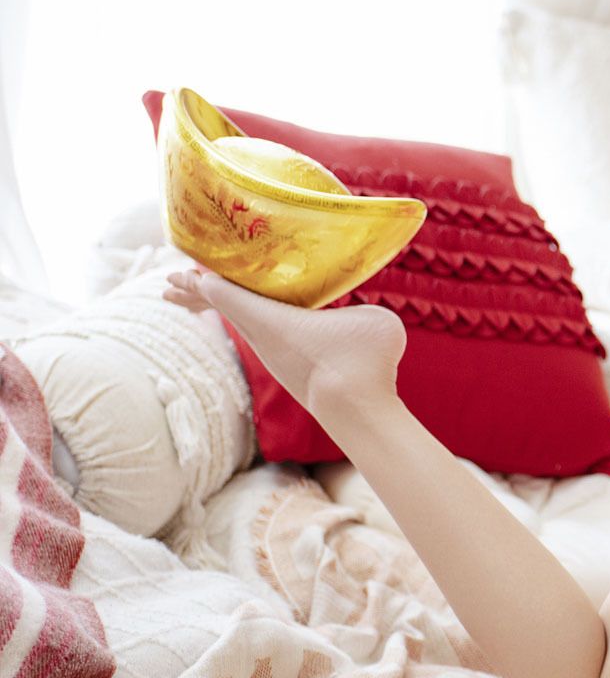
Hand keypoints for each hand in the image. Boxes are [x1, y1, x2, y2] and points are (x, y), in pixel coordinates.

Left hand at [162, 269, 406, 420]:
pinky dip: (245, 321)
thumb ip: (363, 308)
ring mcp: (274, 354)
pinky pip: (258, 334)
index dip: (199, 278)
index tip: (180, 270)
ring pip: (237, 322)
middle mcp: (262, 336)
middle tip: (170, 284)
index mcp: (268, 317)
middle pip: (218, 307)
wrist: (357, 408)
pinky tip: (256, 321)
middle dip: (193, 292)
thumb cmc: (362, 358)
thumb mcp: (371, 317)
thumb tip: (361, 317)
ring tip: (195, 298)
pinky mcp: (288, 367)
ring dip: (217, 307)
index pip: (219, 291)